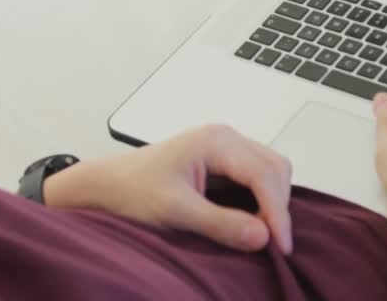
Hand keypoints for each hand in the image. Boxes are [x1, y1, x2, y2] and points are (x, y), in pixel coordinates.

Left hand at [43, 125, 293, 252]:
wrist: (106, 186)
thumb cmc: (132, 191)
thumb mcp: (174, 211)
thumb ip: (220, 223)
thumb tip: (263, 236)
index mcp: (216, 141)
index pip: (264, 174)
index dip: (277, 212)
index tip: (280, 247)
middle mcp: (226, 138)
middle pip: (275, 169)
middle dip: (278, 207)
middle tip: (272, 245)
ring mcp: (226, 148)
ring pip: (271, 172)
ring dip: (272, 203)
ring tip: (261, 235)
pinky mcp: (224, 162)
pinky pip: (257, 178)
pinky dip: (262, 201)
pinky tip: (251, 222)